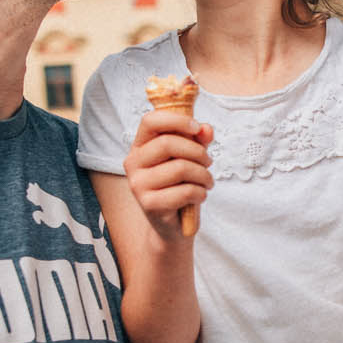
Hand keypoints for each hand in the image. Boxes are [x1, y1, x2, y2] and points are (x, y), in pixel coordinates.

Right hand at [125, 109, 212, 241]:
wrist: (172, 223)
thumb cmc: (180, 184)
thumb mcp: (191, 157)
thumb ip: (198, 140)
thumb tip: (206, 129)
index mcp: (140, 145)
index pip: (150, 120)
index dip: (177, 120)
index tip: (197, 128)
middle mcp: (133, 163)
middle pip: (168, 143)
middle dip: (198, 152)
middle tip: (208, 162)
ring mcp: (138, 184)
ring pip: (180, 168)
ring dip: (204, 175)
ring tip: (207, 181)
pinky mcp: (149, 204)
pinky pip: (185, 191)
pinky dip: (201, 193)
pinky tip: (200, 196)